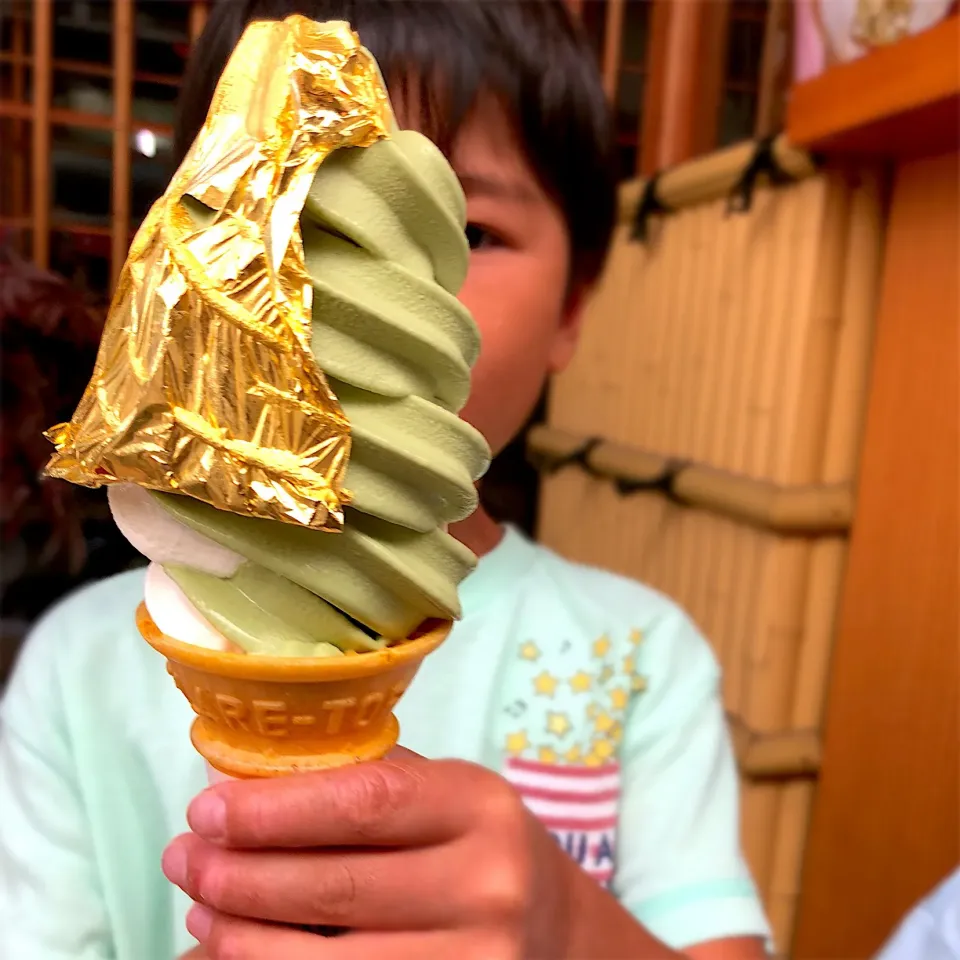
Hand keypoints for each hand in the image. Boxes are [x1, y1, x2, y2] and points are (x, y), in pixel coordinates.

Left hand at [162, 751, 603, 958]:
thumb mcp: (445, 796)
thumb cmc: (478, 848)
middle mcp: (487, 886)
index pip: (365, 802)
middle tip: (183, 858)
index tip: (206, 808)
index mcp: (480, 806)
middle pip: (336, 885)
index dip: (276, 810)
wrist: (555, 931)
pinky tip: (235, 957)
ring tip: (198, 912)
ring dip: (242, 939)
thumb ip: (367, 785)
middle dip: (240, 875)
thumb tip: (248, 788)